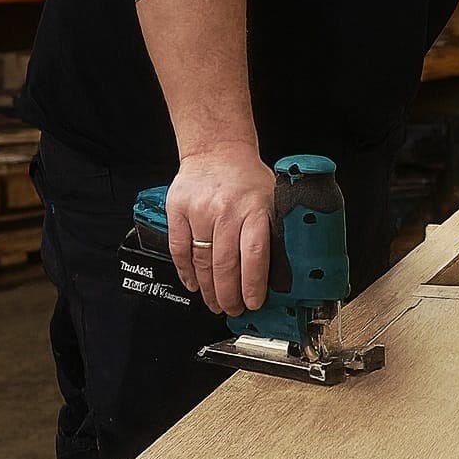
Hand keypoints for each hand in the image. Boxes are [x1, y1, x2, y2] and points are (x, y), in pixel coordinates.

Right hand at [165, 145, 274, 315]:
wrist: (216, 149)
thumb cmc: (246, 178)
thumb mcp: (271, 199)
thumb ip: (273, 231)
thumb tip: (280, 271)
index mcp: (254, 208)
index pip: (254, 256)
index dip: (252, 285)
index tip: (253, 302)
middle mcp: (226, 210)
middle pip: (225, 265)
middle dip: (229, 295)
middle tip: (232, 309)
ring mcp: (199, 211)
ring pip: (202, 262)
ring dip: (208, 289)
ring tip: (215, 303)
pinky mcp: (177, 211)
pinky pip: (179, 250)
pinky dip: (186, 272)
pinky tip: (194, 285)